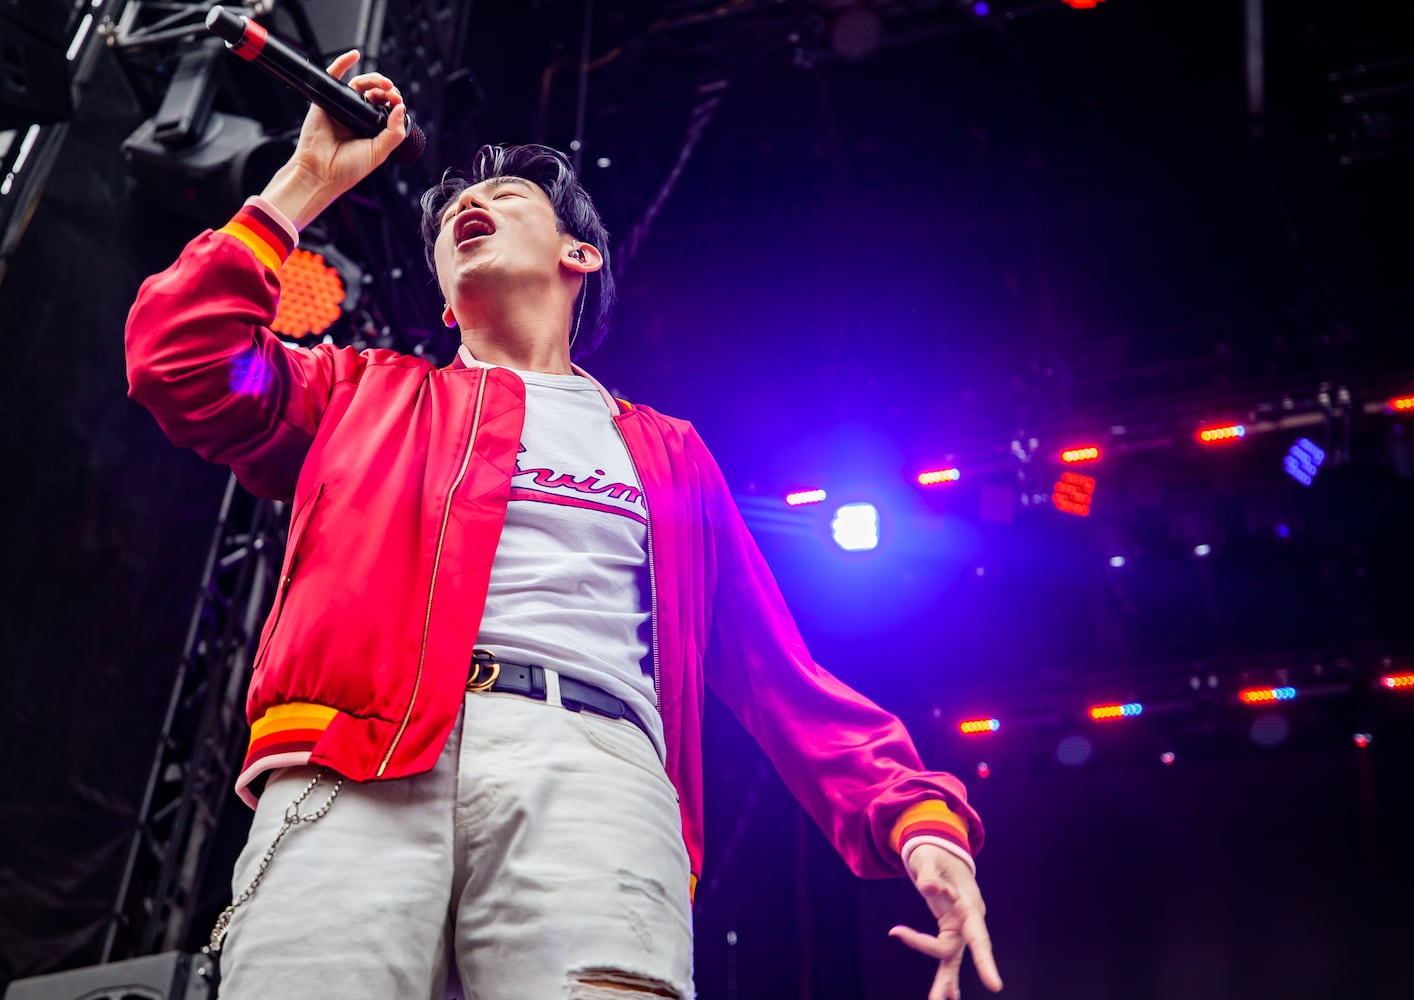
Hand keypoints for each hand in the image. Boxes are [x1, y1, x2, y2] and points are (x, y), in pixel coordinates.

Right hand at [259, 50, 407, 228]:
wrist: (321, 173)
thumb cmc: (347, 169)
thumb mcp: (379, 152)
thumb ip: (393, 132)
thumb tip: (401, 108)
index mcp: (370, 129)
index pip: (386, 108)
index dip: (394, 102)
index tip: (399, 102)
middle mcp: (356, 117)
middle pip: (374, 94)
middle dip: (386, 90)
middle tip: (392, 93)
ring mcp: (341, 108)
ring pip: (359, 85)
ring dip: (374, 79)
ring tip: (385, 84)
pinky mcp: (325, 101)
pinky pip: (334, 77)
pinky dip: (343, 62)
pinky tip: (355, 54)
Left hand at [889, 843, 1001, 999]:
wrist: (941, 851)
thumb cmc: (936, 854)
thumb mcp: (929, 858)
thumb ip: (929, 874)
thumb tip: (927, 888)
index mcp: (968, 903)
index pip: (978, 934)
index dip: (985, 960)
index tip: (994, 986)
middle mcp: (967, 919)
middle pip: (957, 950)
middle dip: (948, 975)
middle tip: (942, 998)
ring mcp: (959, 926)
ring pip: (952, 959)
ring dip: (944, 981)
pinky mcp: (949, 929)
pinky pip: (945, 954)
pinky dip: (944, 973)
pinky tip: (946, 995)